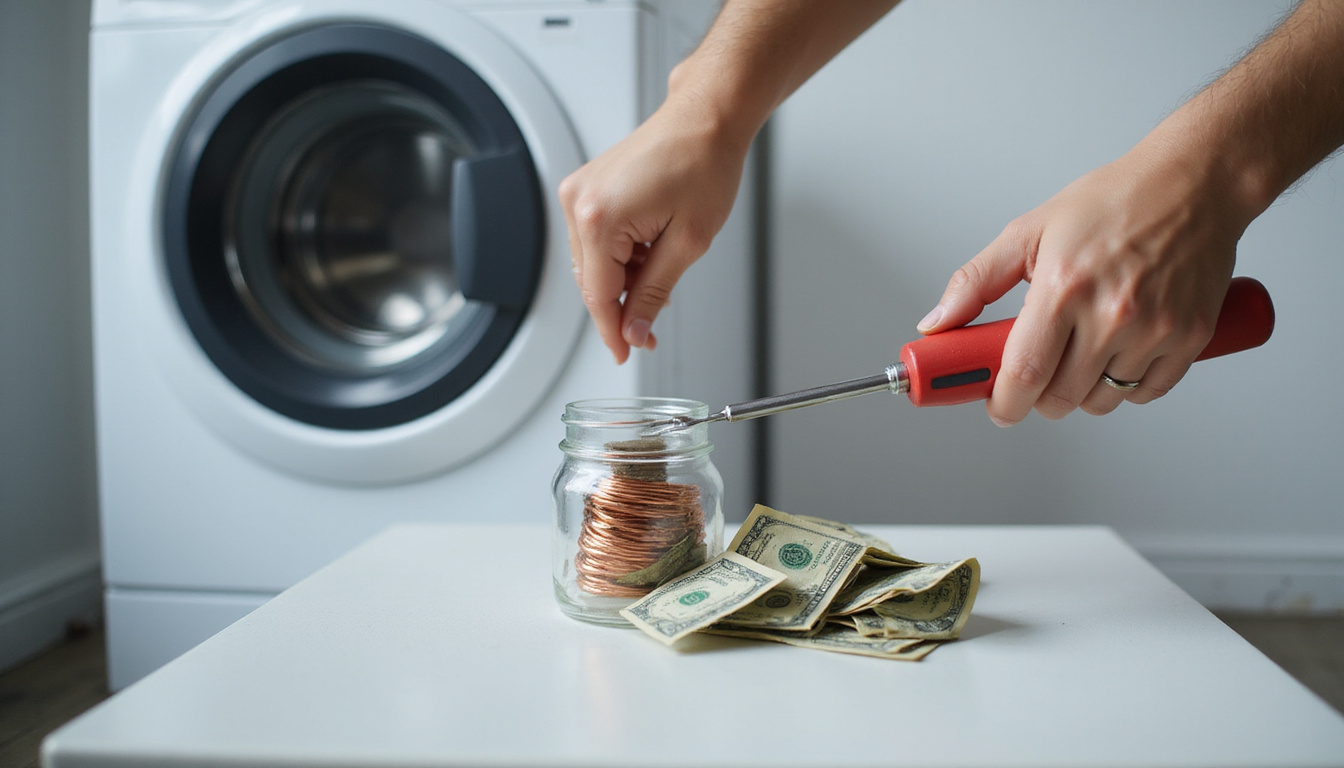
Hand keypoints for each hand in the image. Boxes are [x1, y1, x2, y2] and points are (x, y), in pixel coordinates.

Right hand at [558, 96, 749, 363]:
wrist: (705, 117)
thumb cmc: (703, 162)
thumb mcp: (688, 242)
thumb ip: (654, 293)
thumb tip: (634, 330)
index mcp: (599, 218)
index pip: (597, 295)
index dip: (613, 331)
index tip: (624, 354)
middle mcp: (579, 203)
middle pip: (591, 281)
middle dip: (622, 305)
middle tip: (652, 323)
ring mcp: (580, 192)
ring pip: (593, 263)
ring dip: (624, 278)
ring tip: (664, 263)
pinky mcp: (587, 187)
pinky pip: (596, 239)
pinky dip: (620, 255)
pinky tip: (650, 247)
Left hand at [918, 145, 1244, 425]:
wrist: (1193, 184)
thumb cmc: (1113, 201)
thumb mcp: (1028, 230)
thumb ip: (975, 282)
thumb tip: (938, 322)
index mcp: (1064, 287)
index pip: (1023, 374)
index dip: (1002, 402)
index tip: (995, 404)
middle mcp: (1112, 313)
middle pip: (1060, 398)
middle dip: (1037, 398)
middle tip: (1034, 373)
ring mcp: (1155, 329)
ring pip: (1103, 401)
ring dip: (1081, 393)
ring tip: (1078, 353)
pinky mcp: (1191, 337)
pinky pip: (1148, 393)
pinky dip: (1126, 386)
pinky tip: (1117, 354)